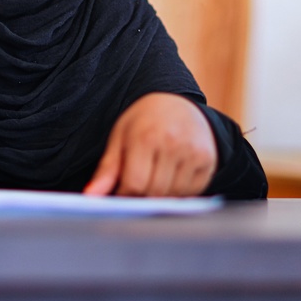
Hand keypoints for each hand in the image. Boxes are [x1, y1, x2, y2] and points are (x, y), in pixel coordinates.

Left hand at [83, 92, 216, 197]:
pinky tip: (171, 176)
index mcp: (146, 136)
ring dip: (160, 195)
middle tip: (137, 185)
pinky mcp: (208, 160)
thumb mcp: (120, 137)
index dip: (124, 193)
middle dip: (141, 195)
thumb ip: (107, 169)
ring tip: (154, 177)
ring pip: (172, 195)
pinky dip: (178, 192)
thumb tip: (91, 197)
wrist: (177, 102)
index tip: (121, 189)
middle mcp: (173, 143)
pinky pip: (191, 192)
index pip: (134, 184)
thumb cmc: (143, 121)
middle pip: (154, 192)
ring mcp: (194, 152)